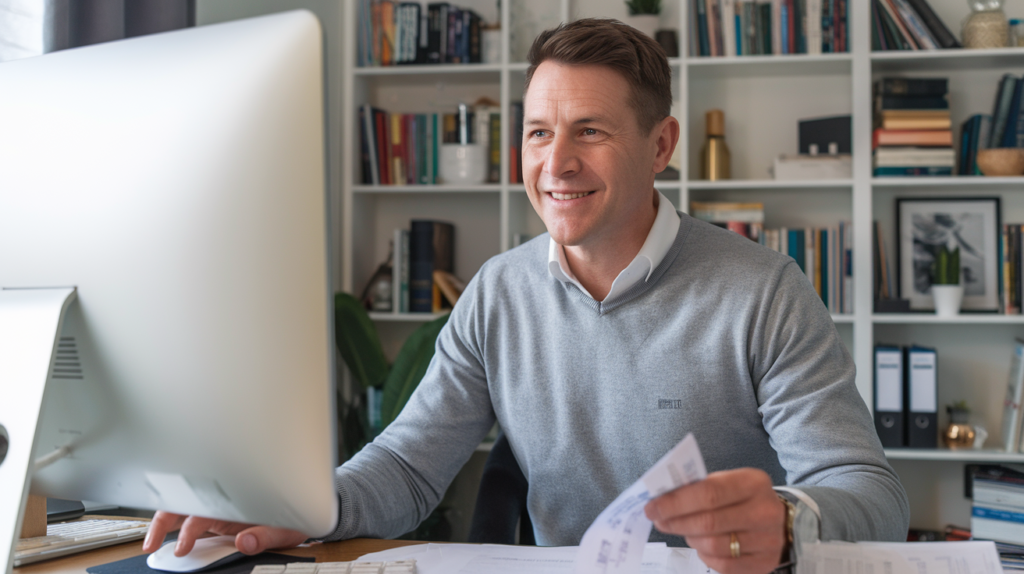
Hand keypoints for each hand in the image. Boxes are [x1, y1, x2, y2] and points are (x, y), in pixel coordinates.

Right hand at [142, 511, 308, 556]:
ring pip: (181, 511)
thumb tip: (245, 541)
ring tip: (150, 544)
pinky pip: (190, 522)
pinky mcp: (216, 519)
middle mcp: (222, 504)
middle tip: (149, 544)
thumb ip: (266, 536)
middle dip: (162, 521)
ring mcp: (217, 511)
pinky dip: (175, 530)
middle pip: (183, 505)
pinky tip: (166, 542)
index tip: (182, 547)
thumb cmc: (293, 516)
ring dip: (163, 524)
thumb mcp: (286, 528)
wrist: (301, 510)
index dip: (189, 529)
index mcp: (234, 502)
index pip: (203, 511)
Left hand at [644, 468, 785, 573]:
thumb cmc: (743, 498)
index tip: (652, 506)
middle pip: (708, 522)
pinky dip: (704, 555)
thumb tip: (661, 499)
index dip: (675, 502)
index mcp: (753, 483)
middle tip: (658, 520)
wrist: (781, 520)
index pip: (708, 493)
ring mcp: (767, 540)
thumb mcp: (728, 482)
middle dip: (675, 522)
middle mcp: (764, 511)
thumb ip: (700, 487)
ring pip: (712, 545)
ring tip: (684, 530)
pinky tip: (701, 545)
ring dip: (690, 538)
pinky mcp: (764, 563)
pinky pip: (722, 565)